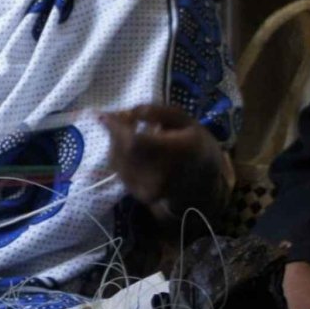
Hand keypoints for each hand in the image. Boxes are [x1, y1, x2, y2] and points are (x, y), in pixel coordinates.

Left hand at [101, 104, 228, 229]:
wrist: (203, 182)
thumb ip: (158, 112)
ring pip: (118, 161)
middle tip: (121, 119)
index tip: (106, 114)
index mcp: (176, 153)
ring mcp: (150, 189)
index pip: (135, 142)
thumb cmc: (194, 144)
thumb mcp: (185, 120)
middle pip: (123, 150)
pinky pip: (120, 171)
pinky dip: (120, 156)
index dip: (117, 128)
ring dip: (116, 143)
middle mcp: (161, 176)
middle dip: (116, 131)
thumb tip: (128, 112)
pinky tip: (132, 149)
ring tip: (130, 132)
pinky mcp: (141, 196)